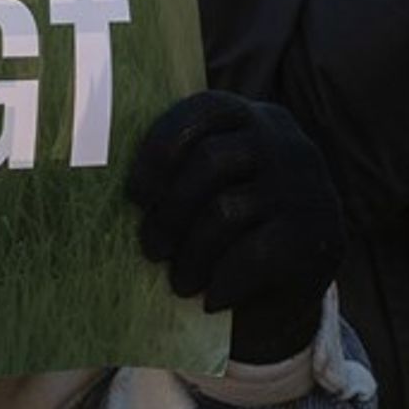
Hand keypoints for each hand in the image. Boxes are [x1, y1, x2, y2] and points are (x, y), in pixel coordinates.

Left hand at [127, 92, 346, 365]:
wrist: (298, 276)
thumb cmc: (233, 221)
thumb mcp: (213, 181)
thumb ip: (179, 165)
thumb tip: (93, 167)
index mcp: (253, 117)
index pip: (202, 110)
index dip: (159, 148)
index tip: (134, 194)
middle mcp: (285, 143)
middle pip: (209, 163)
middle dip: (168, 212)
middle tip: (150, 249)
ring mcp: (304, 186)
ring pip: (226, 212)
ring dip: (191, 255)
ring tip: (179, 281)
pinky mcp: (315, 234)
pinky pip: (254, 254)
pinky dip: (224, 280)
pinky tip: (211, 297)